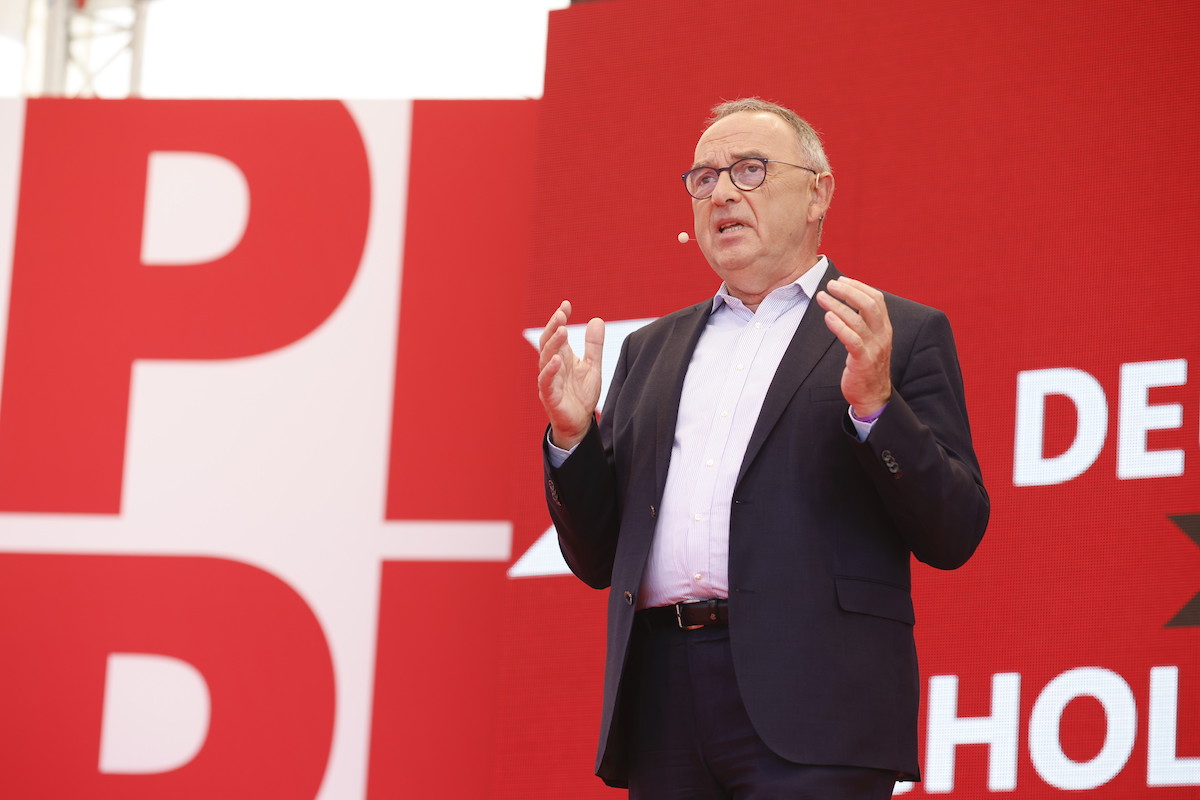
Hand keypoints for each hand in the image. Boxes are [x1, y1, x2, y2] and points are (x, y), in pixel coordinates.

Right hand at [537, 300, 604, 449]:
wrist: (579, 424)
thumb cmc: (581, 395)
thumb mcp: (592, 367)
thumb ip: (594, 346)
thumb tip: (597, 319)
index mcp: (561, 357)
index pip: (556, 334)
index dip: (559, 319)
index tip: (566, 304)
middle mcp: (552, 367)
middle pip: (548, 343)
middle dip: (554, 327)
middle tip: (561, 314)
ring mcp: (549, 381)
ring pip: (545, 359)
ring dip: (553, 344)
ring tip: (563, 330)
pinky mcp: (550, 397)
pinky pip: (546, 382)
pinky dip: (550, 371)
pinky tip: (557, 360)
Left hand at [816, 277, 892, 416]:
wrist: (873, 396)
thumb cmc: (866, 367)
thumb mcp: (870, 342)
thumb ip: (863, 324)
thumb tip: (847, 303)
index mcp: (885, 328)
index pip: (877, 299)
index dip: (859, 286)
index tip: (842, 280)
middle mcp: (882, 335)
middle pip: (869, 304)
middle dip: (848, 291)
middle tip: (830, 284)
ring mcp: (874, 348)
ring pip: (858, 320)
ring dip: (838, 305)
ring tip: (822, 297)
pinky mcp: (863, 361)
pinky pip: (852, 339)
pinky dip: (839, 326)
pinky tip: (827, 317)